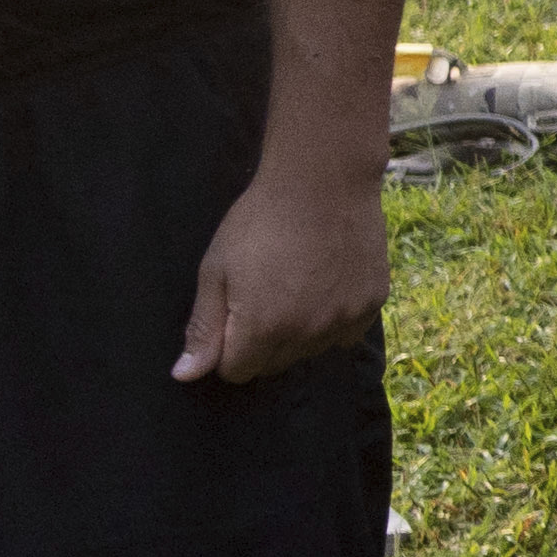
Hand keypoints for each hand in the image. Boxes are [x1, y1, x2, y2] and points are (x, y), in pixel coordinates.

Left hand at [179, 160, 385, 383]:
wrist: (323, 181)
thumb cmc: (259, 220)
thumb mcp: (216, 269)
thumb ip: (204, 327)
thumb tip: (185, 376)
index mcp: (262, 328)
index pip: (237, 371)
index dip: (226, 347)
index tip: (231, 314)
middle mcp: (306, 334)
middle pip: (273, 365)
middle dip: (261, 342)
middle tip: (262, 294)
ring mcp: (343, 320)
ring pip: (310, 351)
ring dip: (298, 333)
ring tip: (295, 285)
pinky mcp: (371, 304)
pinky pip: (345, 333)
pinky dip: (333, 319)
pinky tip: (325, 284)